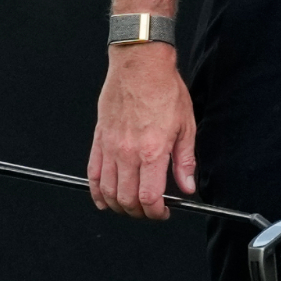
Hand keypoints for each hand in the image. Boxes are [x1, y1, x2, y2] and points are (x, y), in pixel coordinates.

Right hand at [89, 46, 195, 219]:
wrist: (139, 68)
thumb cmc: (164, 91)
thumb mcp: (186, 126)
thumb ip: (185, 161)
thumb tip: (187, 186)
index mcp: (152, 151)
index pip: (149, 197)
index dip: (156, 212)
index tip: (163, 212)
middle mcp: (128, 153)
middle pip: (127, 199)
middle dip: (139, 213)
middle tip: (150, 211)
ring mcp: (110, 149)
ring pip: (108, 192)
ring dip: (119, 206)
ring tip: (132, 206)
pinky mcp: (98, 142)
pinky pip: (93, 175)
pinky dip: (97, 192)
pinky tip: (105, 198)